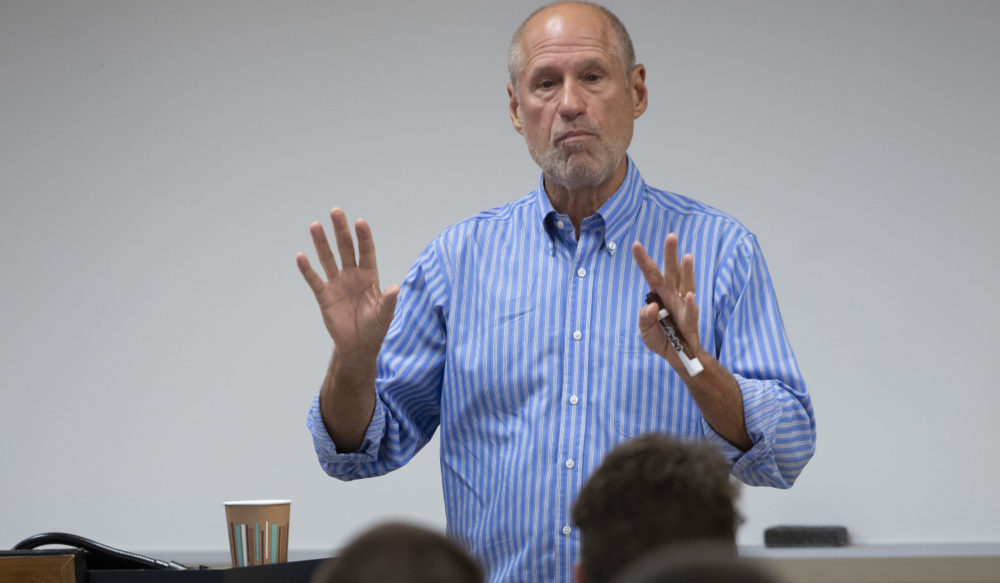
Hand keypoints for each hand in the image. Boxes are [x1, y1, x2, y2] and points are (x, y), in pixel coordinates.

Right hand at [296, 208, 398, 362]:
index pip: (366, 252)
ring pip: (328, 259)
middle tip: (336, 211)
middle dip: (341, 230)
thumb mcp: (385, 316)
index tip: (360, 222)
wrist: (358, 346)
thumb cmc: (375, 329)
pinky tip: (300, 256)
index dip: (363, 237)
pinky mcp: (324, 296)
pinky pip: (314, 280)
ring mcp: (337, 284)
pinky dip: (307, 269)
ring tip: (315, 225)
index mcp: (369, 277)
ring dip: (321, 243)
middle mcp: (352, 276)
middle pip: (346, 248)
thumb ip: (389, 301)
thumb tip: (396, 288)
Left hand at [631, 233, 701, 372]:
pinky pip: (691, 312)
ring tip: (687, 256)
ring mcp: (684, 307)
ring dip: (687, 271)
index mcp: (659, 295)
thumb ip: (644, 318)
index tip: (636, 244)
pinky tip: (688, 296)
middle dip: (671, 254)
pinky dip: (690, 304)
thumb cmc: (662, 339)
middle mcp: (673, 296)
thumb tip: (651, 306)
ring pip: (686, 285)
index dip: (644, 260)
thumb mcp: (645, 331)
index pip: (651, 274)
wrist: (678, 357)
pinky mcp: (691, 321)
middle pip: (671, 272)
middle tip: (671, 236)